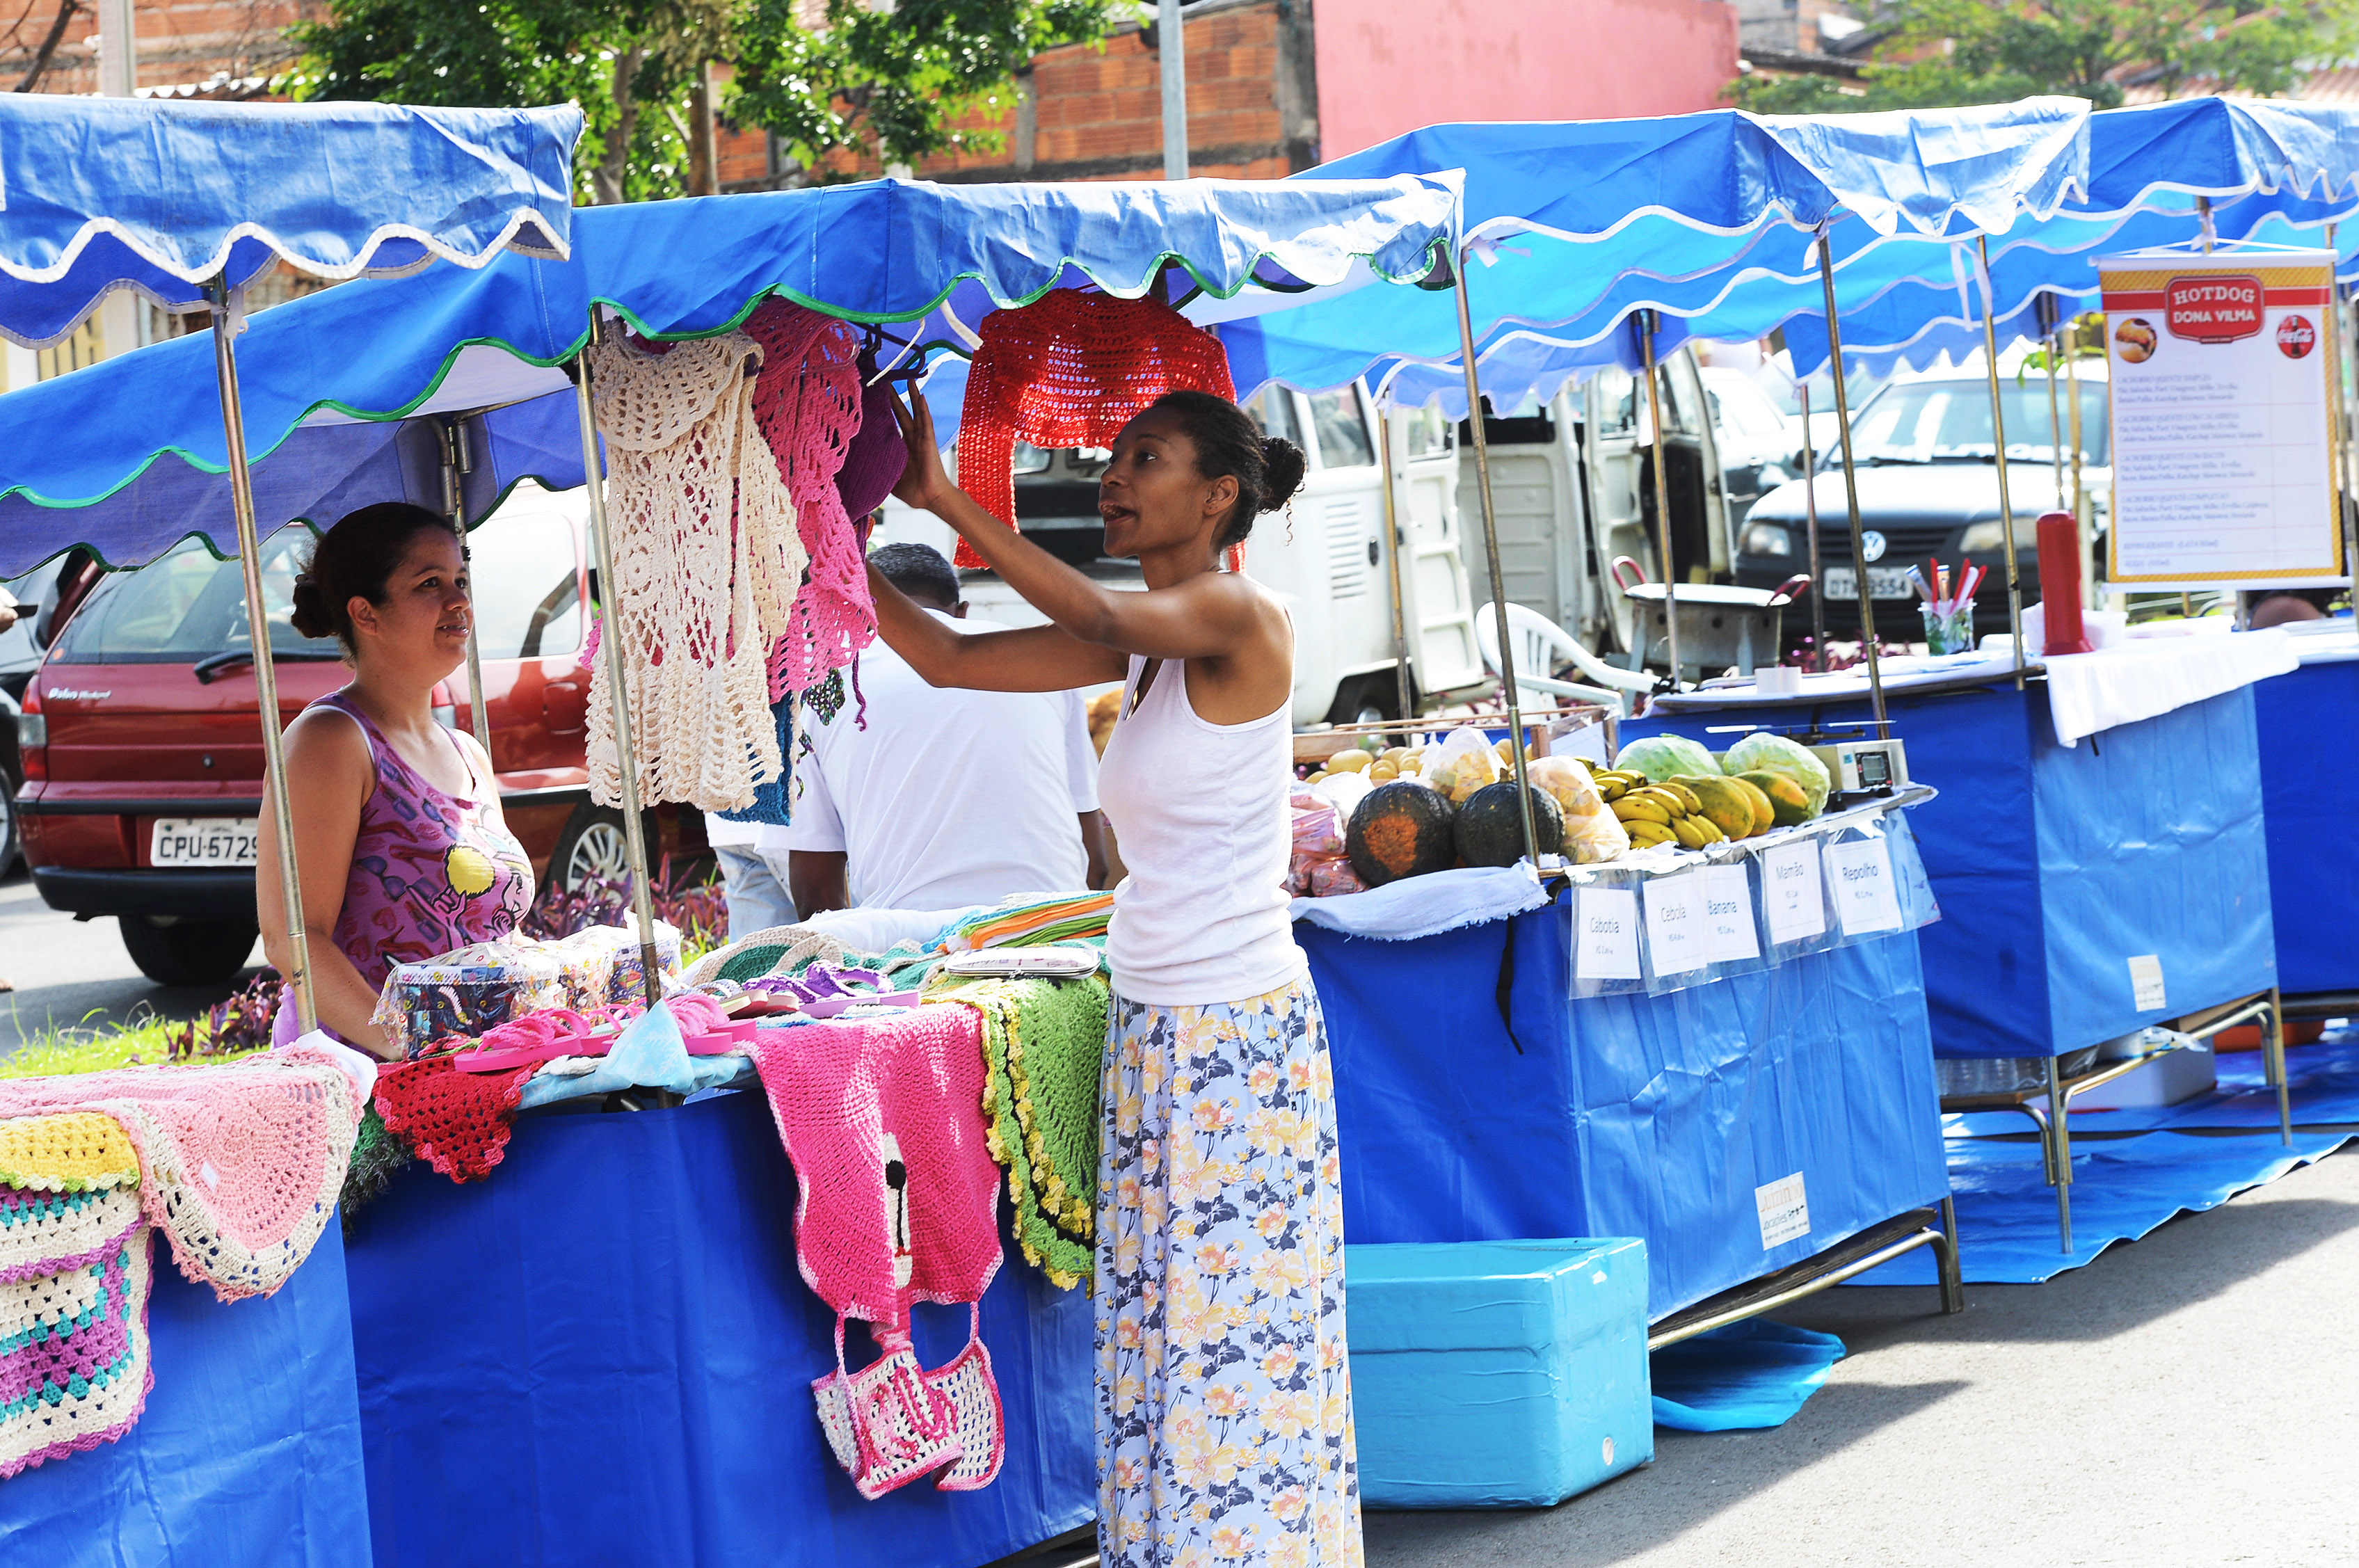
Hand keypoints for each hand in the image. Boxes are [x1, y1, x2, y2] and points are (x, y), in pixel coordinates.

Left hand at [887, 385, 952, 511]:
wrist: (931, 499)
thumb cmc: (915, 492)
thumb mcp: (891, 480)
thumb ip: (880, 471)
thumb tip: (862, 471)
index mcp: (903, 447)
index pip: (893, 424)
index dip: (886, 411)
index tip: (877, 398)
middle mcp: (912, 439)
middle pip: (902, 413)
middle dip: (895, 397)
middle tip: (887, 381)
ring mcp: (921, 439)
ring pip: (916, 412)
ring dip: (913, 395)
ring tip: (909, 379)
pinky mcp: (928, 441)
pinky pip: (926, 422)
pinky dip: (923, 409)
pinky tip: (920, 396)